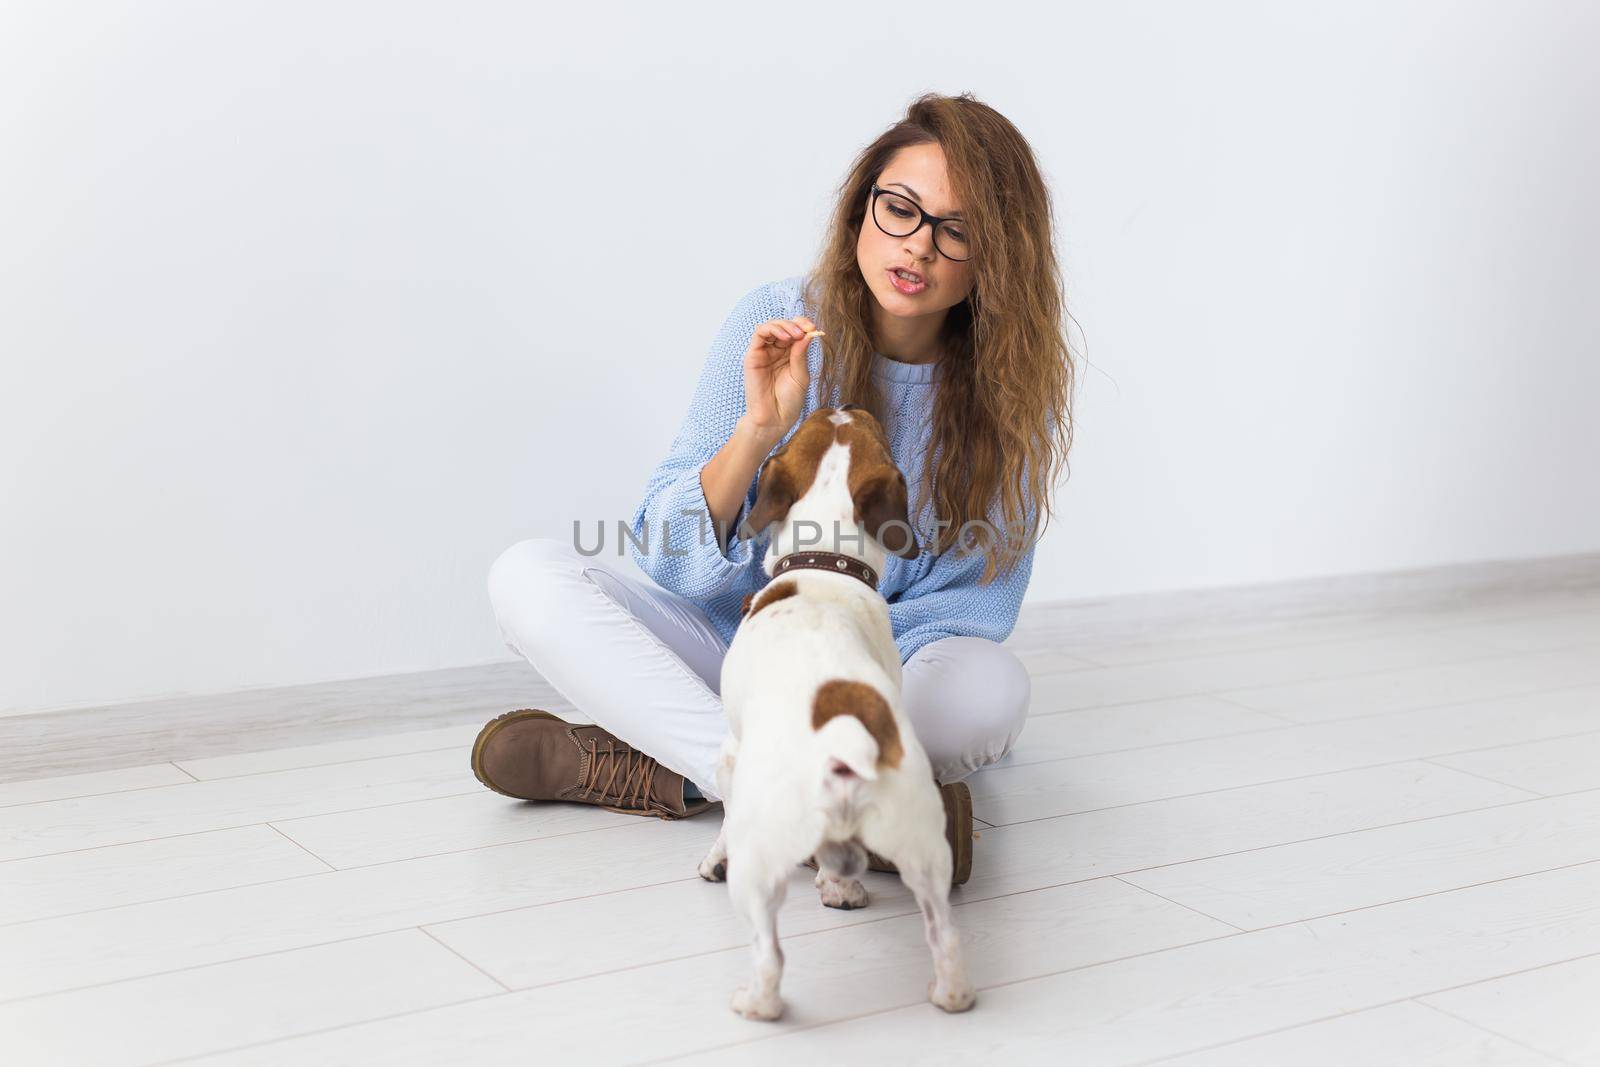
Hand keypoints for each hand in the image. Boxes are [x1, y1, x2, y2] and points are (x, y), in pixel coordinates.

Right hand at [742, 316, 820, 445]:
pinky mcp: (753, 356)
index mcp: (789, 355)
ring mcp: (764, 353)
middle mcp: (776, 351)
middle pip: (783, 326)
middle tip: (806, 329)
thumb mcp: (801, 375)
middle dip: (796, 324)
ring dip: (784, 325)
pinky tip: (785, 336)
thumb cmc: (789, 402)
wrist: (775, 419)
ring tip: (796, 334)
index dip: (803, 325)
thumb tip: (808, 333)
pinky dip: (772, 329)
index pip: (795, 332)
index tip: (814, 328)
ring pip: (771, 326)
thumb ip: (801, 354)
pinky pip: (759, 334)